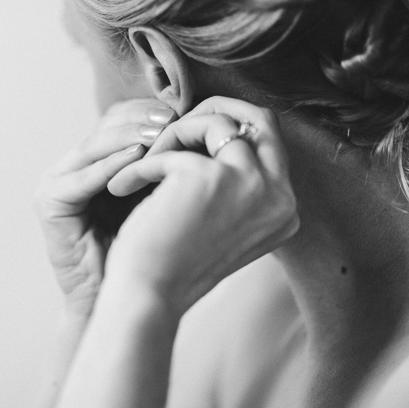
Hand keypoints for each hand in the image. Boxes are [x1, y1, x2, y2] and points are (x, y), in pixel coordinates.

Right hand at [34, 99, 177, 317]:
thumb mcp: (158, 194)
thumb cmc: (145, 251)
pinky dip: (112, 165)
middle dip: (140, 119)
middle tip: (172, 117)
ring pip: (94, 145)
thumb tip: (202, 123)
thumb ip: (164, 162)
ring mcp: (55, 182)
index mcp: (95, 162)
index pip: (120, 120)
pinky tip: (139, 156)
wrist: (119, 299)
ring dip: (128, 135)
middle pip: (105, 126)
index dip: (148, 111)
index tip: (184, 110)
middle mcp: (71, 167)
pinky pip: (84, 176)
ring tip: (160, 130)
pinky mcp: (49, 202)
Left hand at [103, 96, 299, 318]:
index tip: (186, 141)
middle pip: (259, 119)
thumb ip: (231, 180)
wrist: (149, 295)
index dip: (225, 131)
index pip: (268, 143)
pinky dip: (142, 164)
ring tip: (142, 165)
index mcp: (286, 208)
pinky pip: (173, 148)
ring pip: (216, 122)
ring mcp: (252, 183)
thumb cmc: (174, 260)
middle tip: (172, 130)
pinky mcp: (213, 177)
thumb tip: (219, 127)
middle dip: (212, 113)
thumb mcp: (218, 219)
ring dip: (172, 137)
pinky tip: (122, 187)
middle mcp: (281, 195)